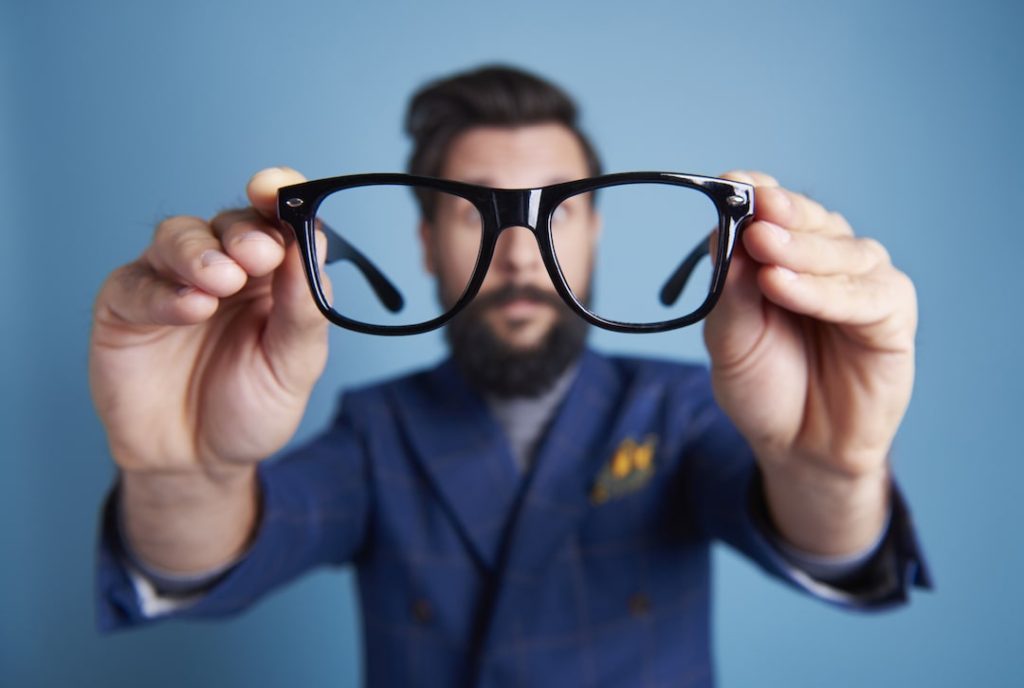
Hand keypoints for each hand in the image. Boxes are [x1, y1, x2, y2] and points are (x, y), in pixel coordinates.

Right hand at [89, 167, 328, 476]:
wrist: (198, 462)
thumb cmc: (250, 408)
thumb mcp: (294, 364)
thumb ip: (303, 307)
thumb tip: (311, 244)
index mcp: (271, 275)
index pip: (276, 219)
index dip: (278, 196)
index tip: (279, 188)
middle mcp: (222, 268)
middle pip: (229, 222)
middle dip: (244, 232)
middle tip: (258, 255)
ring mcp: (170, 282)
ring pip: (177, 237)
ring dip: (200, 252)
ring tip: (221, 280)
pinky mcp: (125, 307)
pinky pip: (139, 284)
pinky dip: (165, 292)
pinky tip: (191, 308)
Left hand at [703, 171, 915, 550]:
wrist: (797, 446)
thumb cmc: (764, 386)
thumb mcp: (729, 340)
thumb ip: (729, 292)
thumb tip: (722, 236)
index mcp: (785, 255)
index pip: (775, 209)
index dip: (757, 193)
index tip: (733, 182)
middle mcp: (827, 260)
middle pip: (809, 220)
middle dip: (779, 214)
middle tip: (753, 210)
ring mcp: (863, 284)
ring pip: (840, 251)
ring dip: (799, 249)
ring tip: (762, 248)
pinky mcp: (891, 317)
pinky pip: (862, 297)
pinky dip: (822, 291)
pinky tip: (785, 286)